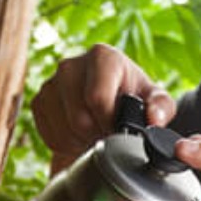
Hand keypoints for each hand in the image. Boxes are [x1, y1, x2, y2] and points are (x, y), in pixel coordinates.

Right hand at [32, 44, 176, 171]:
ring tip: (98, 132)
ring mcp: (51, 82)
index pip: (97, 97)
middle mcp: (71, 65)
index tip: (120, 129)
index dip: (109, 123)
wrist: (107, 101)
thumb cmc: (135, 98)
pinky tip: (81, 135)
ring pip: (64, 129)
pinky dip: (68, 143)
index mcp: (103, 57)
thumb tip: (154, 119)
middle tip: (110, 134)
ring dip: (84, 141)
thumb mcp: (155, 99)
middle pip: (79, 117)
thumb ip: (162, 107)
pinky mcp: (38, 100)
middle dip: (98, 134)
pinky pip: (49, 135)